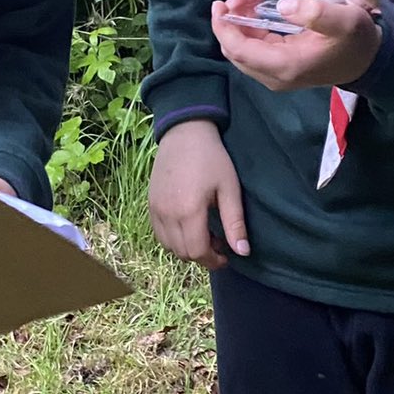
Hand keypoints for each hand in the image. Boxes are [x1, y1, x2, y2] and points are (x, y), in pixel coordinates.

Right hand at [148, 119, 247, 270]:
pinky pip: (159, 233)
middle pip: (183, 253)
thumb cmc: (212, 158)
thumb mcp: (229, 189)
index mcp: (189, 211)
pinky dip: (173, 238)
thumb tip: (243, 252)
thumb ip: (234, 223)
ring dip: (187, 248)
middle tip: (219, 244)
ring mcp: (155, 209)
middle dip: (202, 255)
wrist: (185, 133)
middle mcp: (167, 214)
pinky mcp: (150, 204)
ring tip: (204, 234)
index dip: (213, 260)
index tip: (227, 256)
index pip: (198, 251)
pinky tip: (188, 226)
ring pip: (168, 245)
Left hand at [212, 0, 380, 93]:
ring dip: (241, 19)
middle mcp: (274, 75)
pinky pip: (253, 47)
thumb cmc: (357, 41)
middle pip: (235, 49)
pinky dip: (250, 25)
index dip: (224, 27)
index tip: (222, 2)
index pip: (239, 50)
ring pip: (242, 47)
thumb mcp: (345, 21)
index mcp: (285, 65)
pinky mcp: (280, 66)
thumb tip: (283, 6)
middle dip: (232, 18)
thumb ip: (316, 13)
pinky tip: (259, 5)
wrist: (369, 61)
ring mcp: (275, 73)